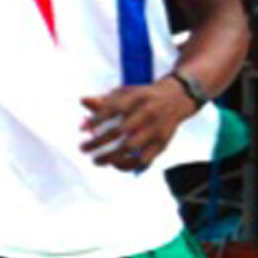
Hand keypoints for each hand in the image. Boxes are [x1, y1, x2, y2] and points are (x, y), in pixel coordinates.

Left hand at [80, 80, 195, 172]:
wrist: (177, 98)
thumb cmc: (142, 96)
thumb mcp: (125, 92)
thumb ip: (103, 99)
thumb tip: (82, 101)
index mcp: (137, 97)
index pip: (113, 109)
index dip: (95, 120)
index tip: (80, 129)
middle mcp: (148, 113)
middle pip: (120, 130)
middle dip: (98, 142)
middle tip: (82, 148)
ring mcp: (156, 129)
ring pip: (131, 147)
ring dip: (110, 157)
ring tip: (95, 160)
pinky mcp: (162, 142)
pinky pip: (144, 159)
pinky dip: (128, 165)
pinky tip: (114, 165)